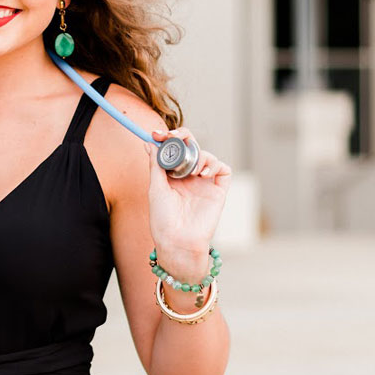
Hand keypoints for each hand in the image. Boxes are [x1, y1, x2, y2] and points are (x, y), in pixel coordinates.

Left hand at [143, 127, 232, 269]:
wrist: (177, 240)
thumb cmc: (163, 219)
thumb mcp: (155, 188)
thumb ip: (156, 165)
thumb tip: (150, 143)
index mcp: (173, 176)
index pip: (174, 150)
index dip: (168, 138)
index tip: (158, 134)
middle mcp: (189, 177)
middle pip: (192, 147)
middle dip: (184, 137)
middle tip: (175, 137)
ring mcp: (204, 183)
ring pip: (207, 156)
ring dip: (199, 155)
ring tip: (191, 169)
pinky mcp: (218, 191)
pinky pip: (224, 170)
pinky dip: (215, 165)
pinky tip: (203, 174)